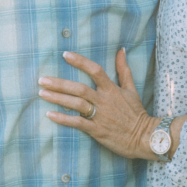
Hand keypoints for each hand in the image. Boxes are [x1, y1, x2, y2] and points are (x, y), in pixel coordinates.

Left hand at [39, 49, 160, 159]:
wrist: (144, 137)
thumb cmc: (136, 112)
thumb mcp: (131, 88)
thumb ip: (123, 69)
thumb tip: (121, 50)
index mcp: (111, 89)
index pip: (95, 70)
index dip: (80, 62)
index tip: (64, 55)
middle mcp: (104, 100)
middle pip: (79, 88)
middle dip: (59, 83)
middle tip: (42, 80)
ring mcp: (100, 115)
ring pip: (76, 104)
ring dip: (58, 98)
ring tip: (42, 94)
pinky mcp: (97, 130)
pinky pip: (77, 123)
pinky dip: (63, 119)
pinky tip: (50, 115)